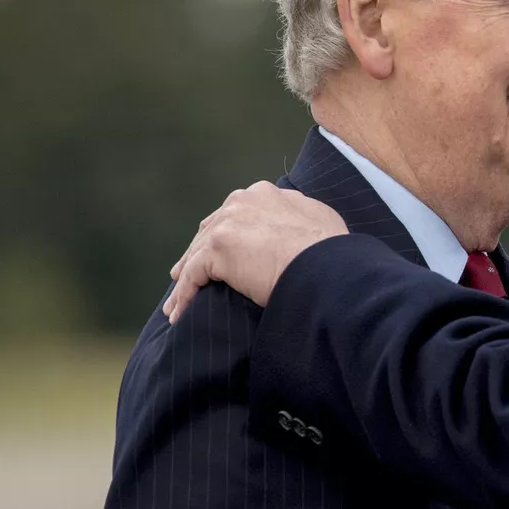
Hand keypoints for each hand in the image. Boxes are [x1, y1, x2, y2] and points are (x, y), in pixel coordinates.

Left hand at [164, 181, 348, 321]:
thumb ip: (296, 216)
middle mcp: (241, 202)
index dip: (224, 235)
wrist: (327, 266)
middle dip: (198, 253)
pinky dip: (183, 296)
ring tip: (177, 302)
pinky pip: (192, 276)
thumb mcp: (317, 219)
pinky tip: (178, 314)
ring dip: (186, 280)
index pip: (234, 215)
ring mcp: (227, 224)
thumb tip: (292, 224)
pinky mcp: (217, 250)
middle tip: (186, 274)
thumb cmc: (330, 250)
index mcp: (263, 194)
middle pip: (209, 231)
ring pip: (196, 255)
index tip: (219, 254)